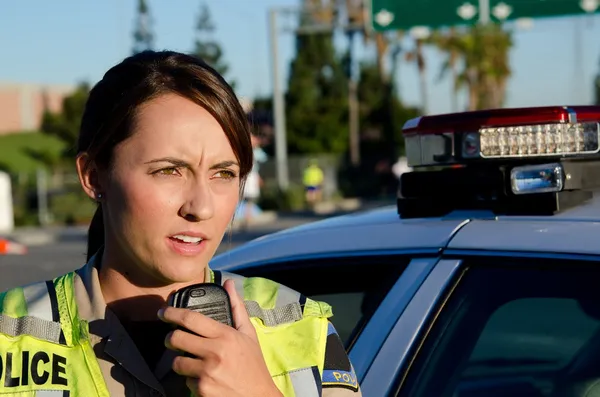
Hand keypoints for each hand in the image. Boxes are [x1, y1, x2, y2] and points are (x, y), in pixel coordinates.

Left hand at [158, 280, 282, 396]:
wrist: (258, 396)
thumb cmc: (253, 364)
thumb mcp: (249, 334)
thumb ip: (236, 307)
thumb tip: (228, 283)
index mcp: (225, 335)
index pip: (191, 319)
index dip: (172, 313)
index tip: (163, 311)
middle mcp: (214, 352)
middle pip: (176, 339)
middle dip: (170, 338)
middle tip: (172, 339)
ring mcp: (207, 372)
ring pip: (177, 362)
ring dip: (180, 361)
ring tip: (192, 361)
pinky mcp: (202, 390)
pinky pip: (185, 380)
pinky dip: (191, 379)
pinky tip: (204, 378)